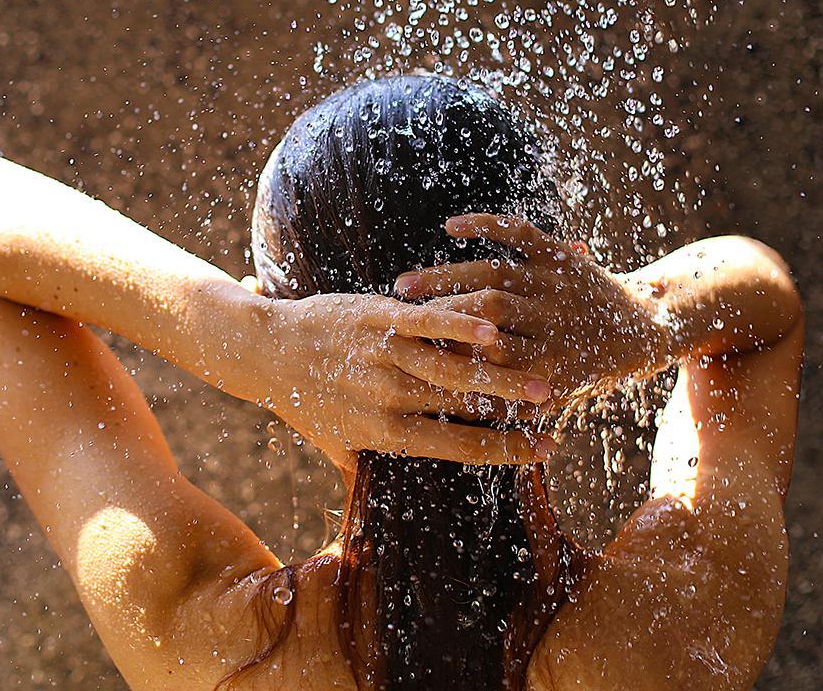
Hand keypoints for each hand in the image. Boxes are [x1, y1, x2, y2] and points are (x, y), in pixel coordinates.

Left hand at [231, 292, 555, 468]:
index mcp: (383, 434)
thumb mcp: (336, 444)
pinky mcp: (377, 318)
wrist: (266, 351)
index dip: (506, 451)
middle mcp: (386, 398)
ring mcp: (382, 356)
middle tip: (556, 403)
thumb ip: (370, 467)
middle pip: (464, 407)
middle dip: (515, 409)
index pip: (458, 448)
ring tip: (541, 373)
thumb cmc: (306, 400)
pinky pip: (426, 323)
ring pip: (452, 367)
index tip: (543, 450)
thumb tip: (392, 505)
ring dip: (502, 372)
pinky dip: (460, 326)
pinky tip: (494, 329)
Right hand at [394, 213, 667, 405]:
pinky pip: (519, 232)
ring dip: (444, 276)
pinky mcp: (558, 253)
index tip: (404, 365)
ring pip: (493, 274)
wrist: (646, 330)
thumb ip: (509, 407)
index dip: (445, 361)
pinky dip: (485, 224)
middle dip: (437, 316)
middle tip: (395, 318)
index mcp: (552, 366)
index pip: (488, 362)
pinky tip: (450, 227)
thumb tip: (452, 427)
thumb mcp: (552, 397)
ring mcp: (556, 283)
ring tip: (402, 286)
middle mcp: (554, 321)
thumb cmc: (588, 371)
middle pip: (487, 314)